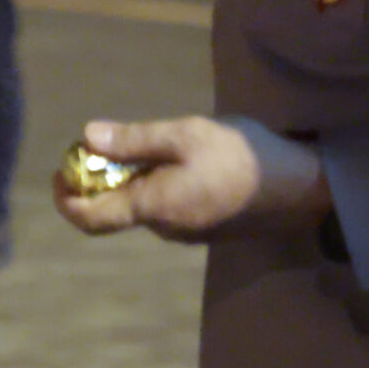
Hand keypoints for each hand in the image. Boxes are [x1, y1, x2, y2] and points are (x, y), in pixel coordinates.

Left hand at [53, 115, 330, 242]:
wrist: (307, 187)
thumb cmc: (244, 156)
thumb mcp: (185, 135)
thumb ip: (134, 140)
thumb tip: (87, 138)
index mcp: (153, 208)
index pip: (89, 218)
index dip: (65, 196)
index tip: (61, 170)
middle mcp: (166, 229)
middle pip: (114, 209)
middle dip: (101, 178)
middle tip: (106, 143)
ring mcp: (188, 232)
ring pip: (142, 206)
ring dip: (133, 180)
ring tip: (151, 144)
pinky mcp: (208, 228)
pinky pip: (167, 208)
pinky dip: (157, 186)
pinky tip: (182, 159)